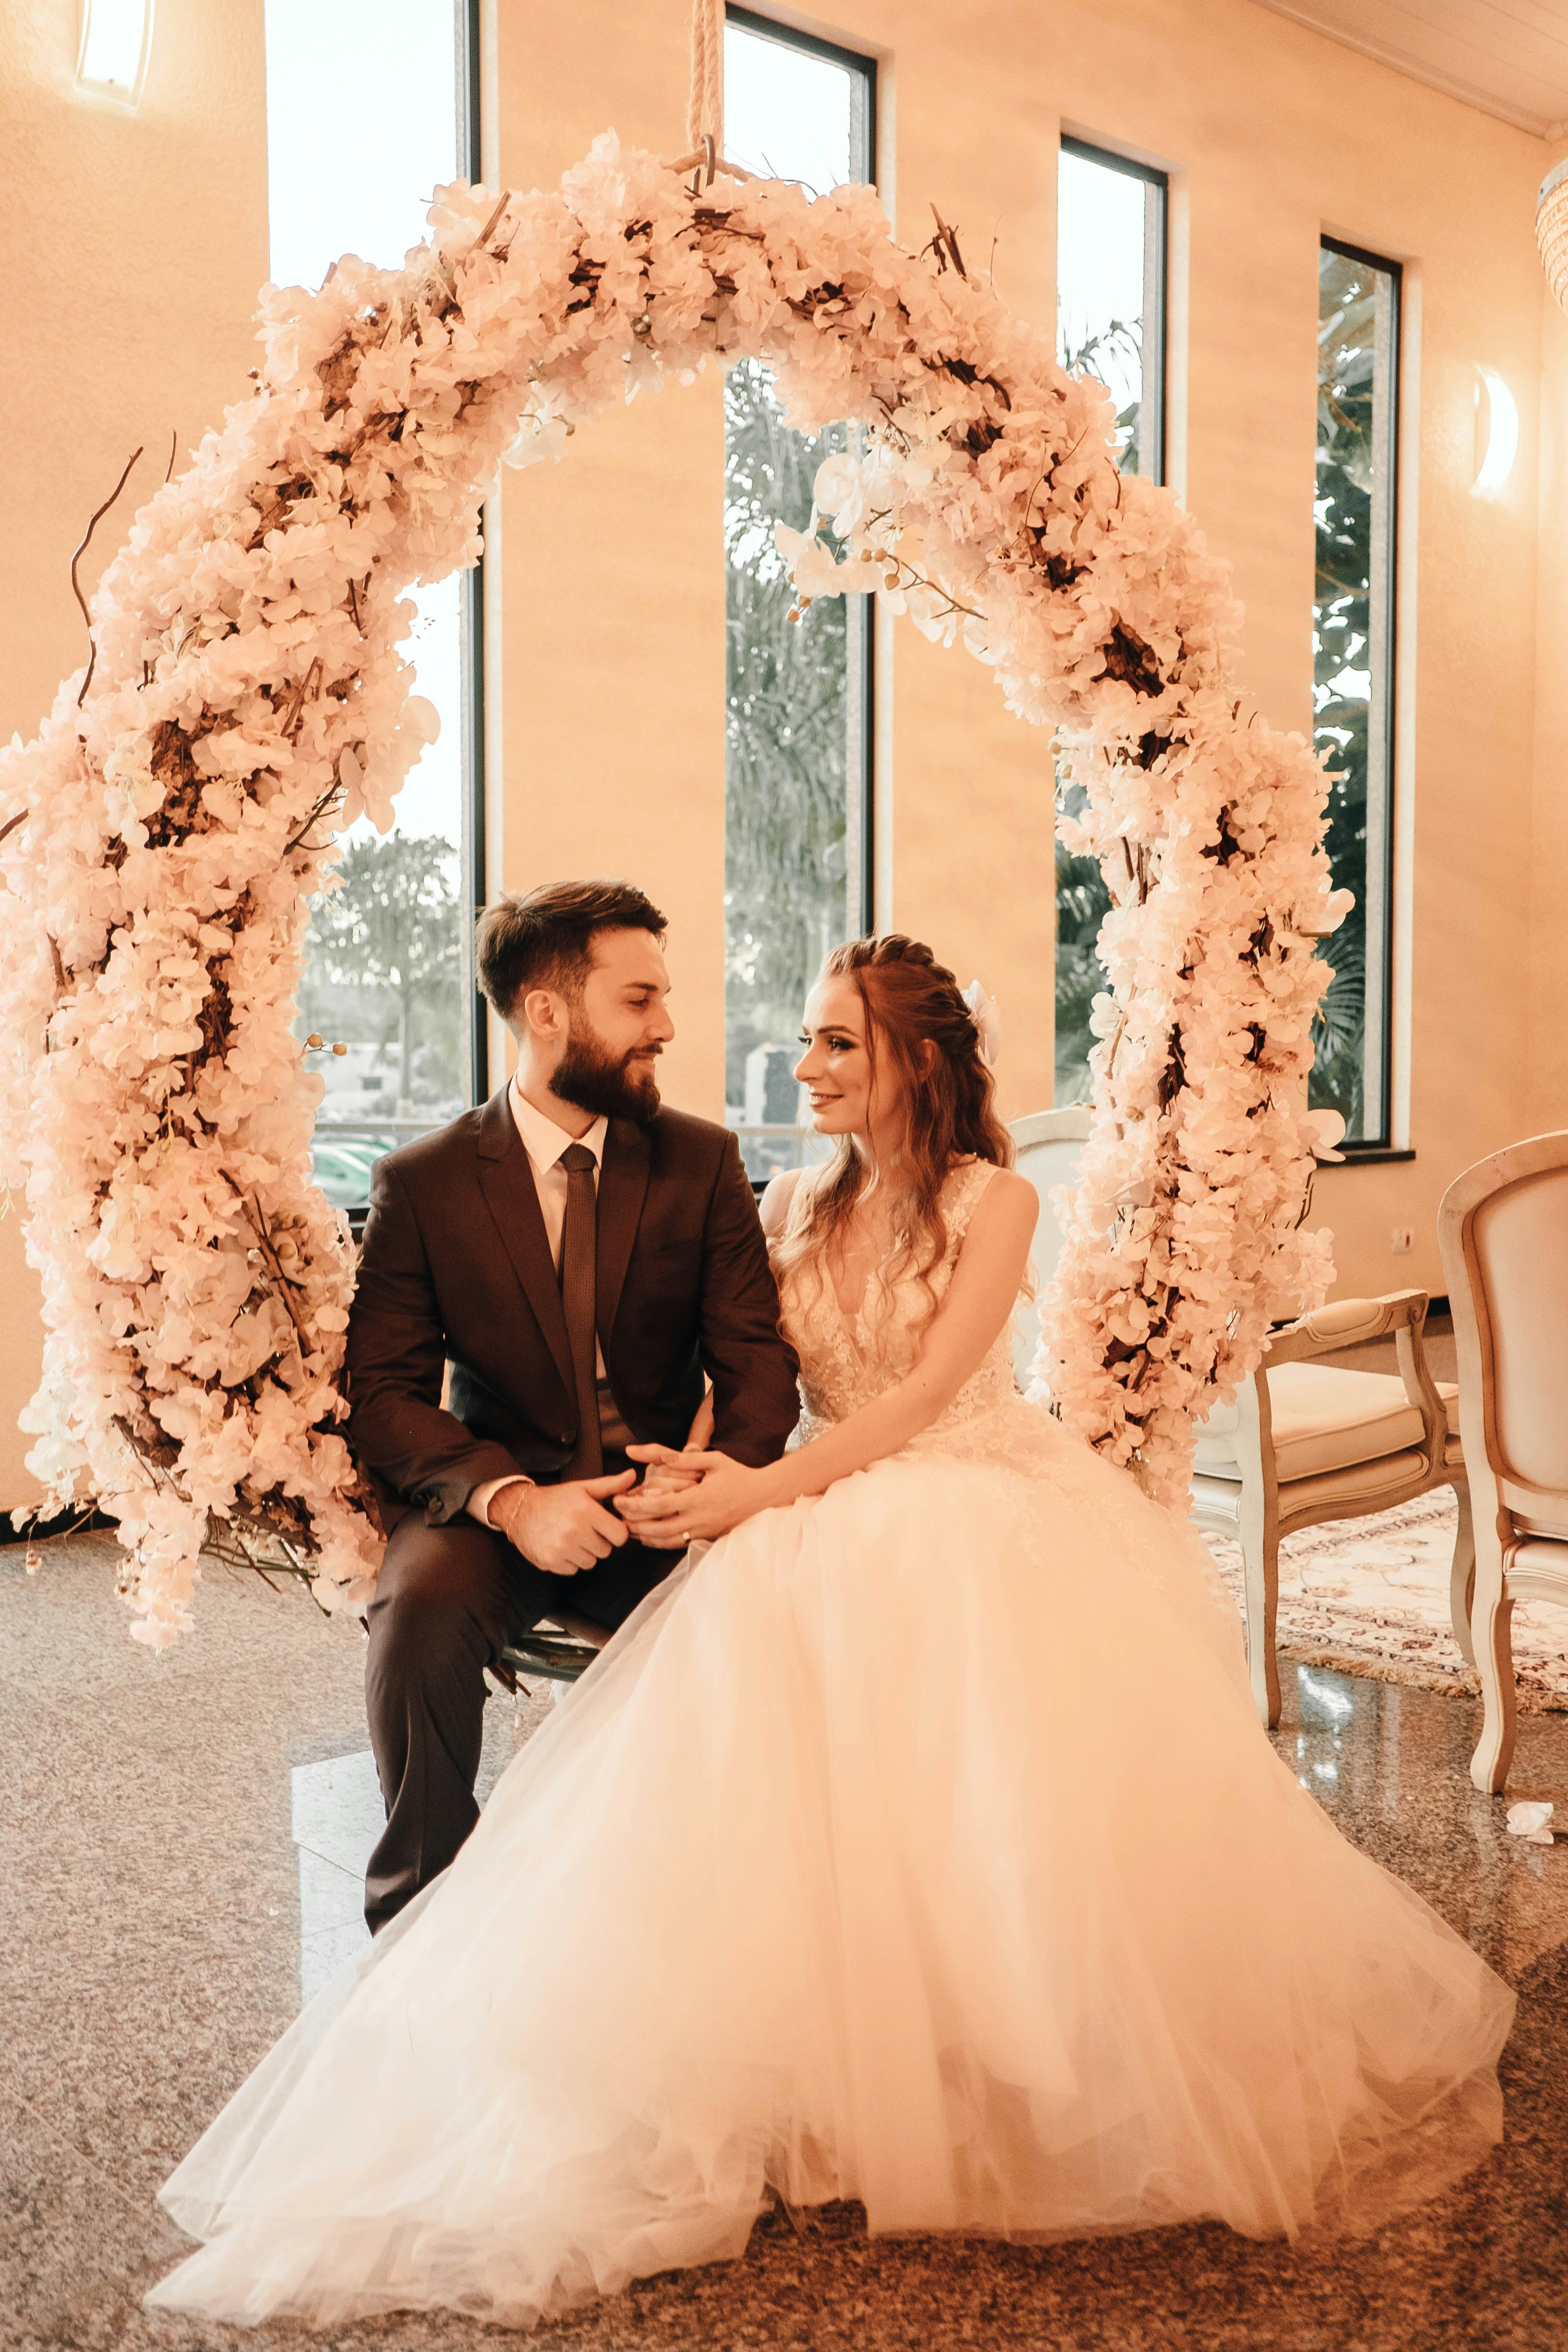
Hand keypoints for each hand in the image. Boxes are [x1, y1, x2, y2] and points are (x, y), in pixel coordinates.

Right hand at [490, 1472, 634, 1574]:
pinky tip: (561, 1546)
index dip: (615, 1531)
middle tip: (585, 1530)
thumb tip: (633, 1474)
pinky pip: (573, 1570)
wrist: (519, 1511)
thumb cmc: (555, 1499)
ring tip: (572, 1538)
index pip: (620, 1535)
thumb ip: (610, 1485)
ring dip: (585, 1553)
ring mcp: (562, 1548)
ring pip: (590, 1563)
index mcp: (586, 1511)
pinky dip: (569, 1562)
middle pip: (606, 1551)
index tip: (605, 1526)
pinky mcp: (551, 1562)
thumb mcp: (583, 1488)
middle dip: (599, 1542)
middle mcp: (575, 1531)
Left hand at [622, 1445, 774, 1546]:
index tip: (618, 1500)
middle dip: (634, 1524)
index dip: (635, 1506)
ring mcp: (704, 1531)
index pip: (659, 1506)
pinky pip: (679, 1545)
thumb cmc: (738, 1475)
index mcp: (698, 1498)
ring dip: (645, 1537)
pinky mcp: (707, 1538)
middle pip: (658, 1528)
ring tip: (628, 1529)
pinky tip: (649, 1538)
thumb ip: (684, 1460)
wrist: (764, 1497)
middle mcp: (699, 1519)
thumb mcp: (714, 1460)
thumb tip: (658, 1455)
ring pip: (667, 1541)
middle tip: (617, 1517)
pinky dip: (661, 1543)